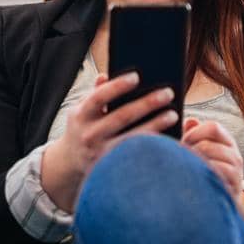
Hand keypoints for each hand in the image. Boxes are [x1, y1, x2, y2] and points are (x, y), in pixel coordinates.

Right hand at [40, 70, 179, 211]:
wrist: (70, 165)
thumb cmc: (82, 130)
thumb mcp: (82, 111)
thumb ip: (95, 93)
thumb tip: (106, 76)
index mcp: (82, 116)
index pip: (99, 97)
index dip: (117, 86)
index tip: (137, 76)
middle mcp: (90, 135)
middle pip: (122, 117)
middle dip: (147, 103)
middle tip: (168, 93)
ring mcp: (101, 153)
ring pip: (132, 138)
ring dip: (155, 125)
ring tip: (173, 115)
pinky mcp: (113, 167)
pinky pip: (137, 156)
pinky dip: (154, 147)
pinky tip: (169, 138)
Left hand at [181, 116, 243, 203]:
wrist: (222, 202)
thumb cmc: (208, 173)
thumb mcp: (203, 151)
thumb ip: (195, 135)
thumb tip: (189, 121)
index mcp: (227, 142)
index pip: (213, 127)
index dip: (194, 132)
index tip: (184, 142)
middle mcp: (234, 154)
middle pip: (207, 144)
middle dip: (190, 151)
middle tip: (182, 160)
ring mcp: (236, 171)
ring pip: (210, 160)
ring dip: (194, 164)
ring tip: (188, 171)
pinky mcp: (234, 187)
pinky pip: (215, 175)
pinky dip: (202, 176)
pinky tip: (197, 180)